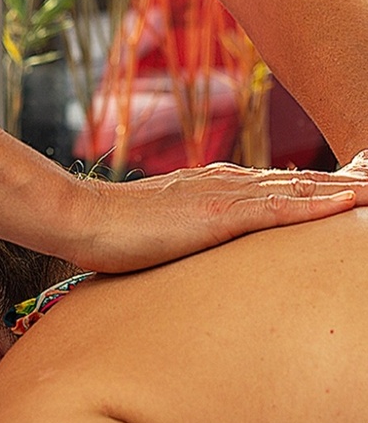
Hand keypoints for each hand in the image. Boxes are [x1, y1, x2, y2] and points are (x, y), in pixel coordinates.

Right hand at [76, 154, 367, 272]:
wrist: (82, 218)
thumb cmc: (112, 230)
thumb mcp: (160, 227)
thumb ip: (188, 228)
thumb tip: (197, 242)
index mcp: (214, 186)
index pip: (280, 184)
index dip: (320, 186)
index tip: (355, 189)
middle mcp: (225, 183)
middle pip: (300, 180)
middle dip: (346, 183)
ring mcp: (222, 196)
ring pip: (299, 189)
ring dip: (344, 189)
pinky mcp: (215, 215)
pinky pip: (277, 209)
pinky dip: (315, 203)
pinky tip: (347, 202)